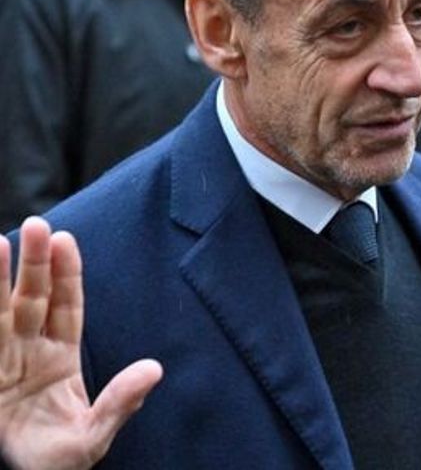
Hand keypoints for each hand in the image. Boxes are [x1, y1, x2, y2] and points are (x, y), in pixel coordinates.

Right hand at [0, 217, 161, 469]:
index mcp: (60, 358)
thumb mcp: (94, 435)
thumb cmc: (60, 460)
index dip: (65, 274)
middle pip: (30, 300)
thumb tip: (154, 370)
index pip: (65, 306)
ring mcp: (0, 362)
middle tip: (37, 225)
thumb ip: (121, 402)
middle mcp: (28, 352)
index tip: (65, 240)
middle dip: (33, 265)